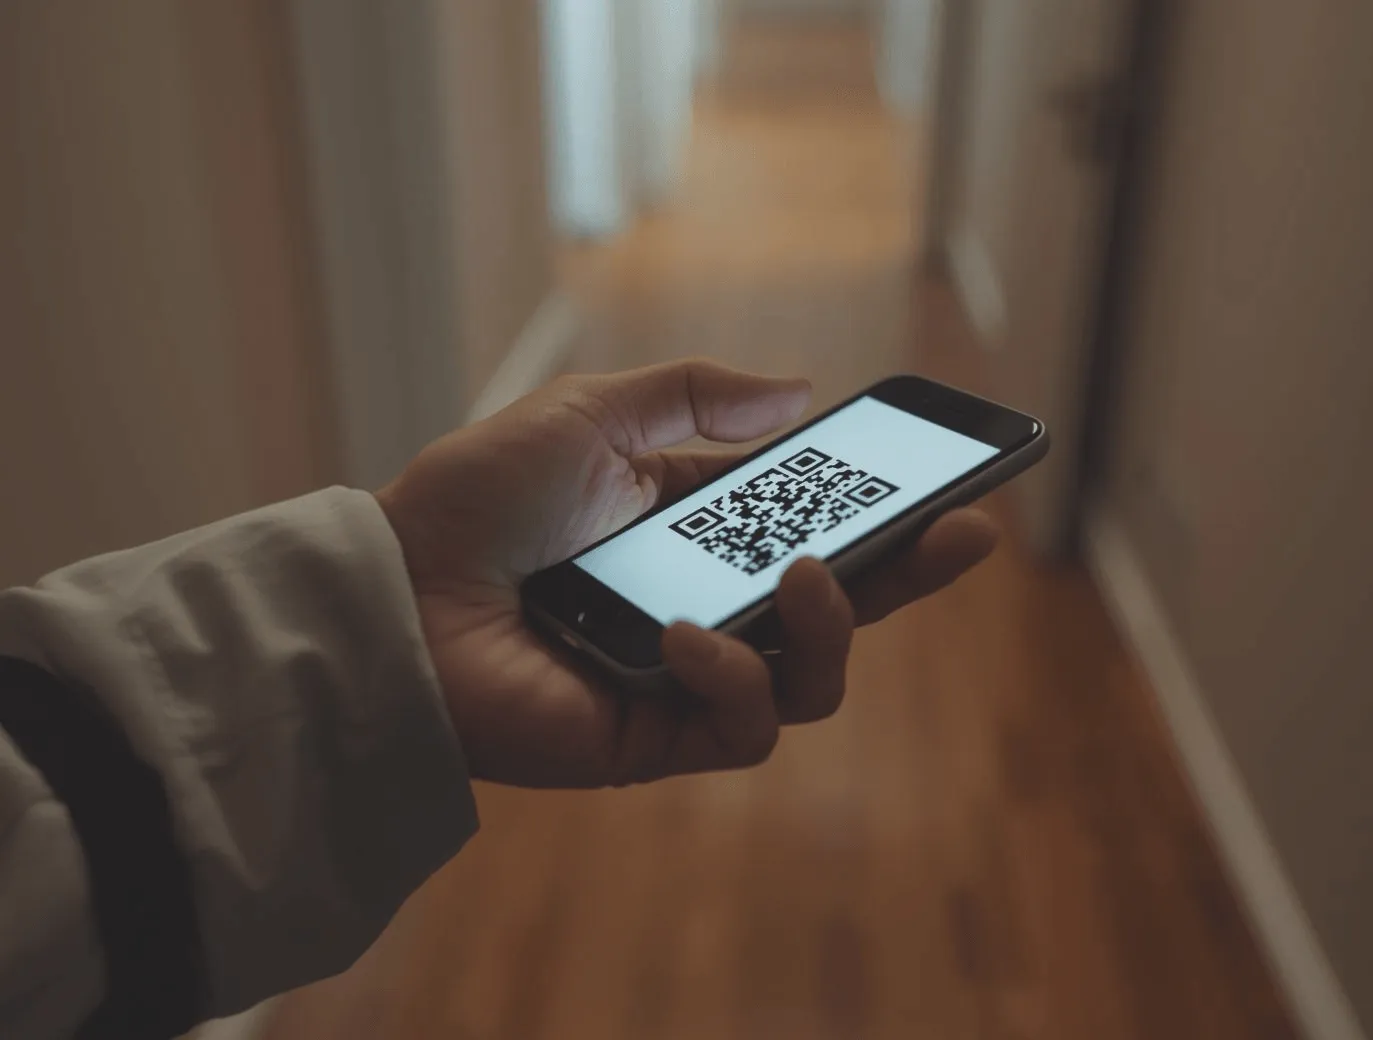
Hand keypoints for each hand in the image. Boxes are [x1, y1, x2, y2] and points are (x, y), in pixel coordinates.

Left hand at [376, 359, 996, 787]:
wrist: (397, 589)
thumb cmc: (479, 499)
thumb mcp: (593, 415)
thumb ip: (695, 399)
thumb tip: (800, 390)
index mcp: (693, 530)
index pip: (810, 524)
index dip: (880, 508)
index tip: (945, 478)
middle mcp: (702, 604)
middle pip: (837, 606)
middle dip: (910, 573)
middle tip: (964, 533)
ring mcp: (683, 676)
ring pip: (812, 680)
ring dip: (833, 629)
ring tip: (807, 574)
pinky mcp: (655, 739)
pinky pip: (744, 729)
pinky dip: (735, 679)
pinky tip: (687, 636)